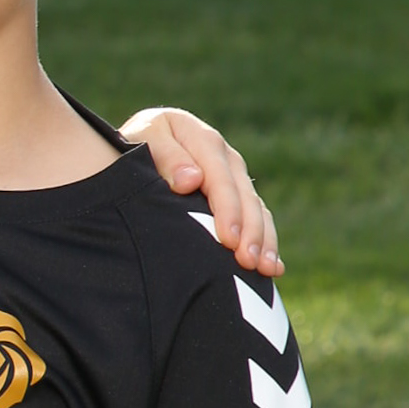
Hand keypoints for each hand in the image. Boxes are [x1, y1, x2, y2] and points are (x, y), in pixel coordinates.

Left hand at [121, 107, 280, 276]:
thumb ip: (166, 157)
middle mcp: (224, 157)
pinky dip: (266, 243)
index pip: (219, 176)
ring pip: (256, 209)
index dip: (227, 208)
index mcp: (201, 139)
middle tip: (248, 261)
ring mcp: (234, 177)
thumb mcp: (143, 141)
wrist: (139, 146)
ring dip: (263, 240)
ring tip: (264, 269)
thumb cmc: (135, 147)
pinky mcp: (237, 196)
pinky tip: (273, 268)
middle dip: (249, 230)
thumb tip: (192, 180)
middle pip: (244, 195)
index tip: (229, 238)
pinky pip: (258, 219)